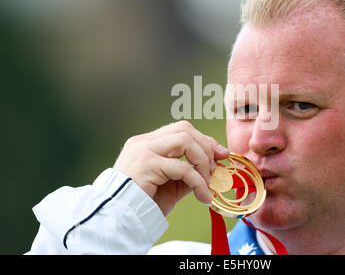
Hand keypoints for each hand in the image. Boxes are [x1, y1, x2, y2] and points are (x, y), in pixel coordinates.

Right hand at [113, 121, 228, 215]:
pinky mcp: (147, 164)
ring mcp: (144, 150)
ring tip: (206, 182)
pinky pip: (183, 168)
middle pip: (185, 129)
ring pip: (185, 141)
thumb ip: (189, 171)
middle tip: (214, 170)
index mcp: (148, 142)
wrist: (120, 218)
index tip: (220, 154)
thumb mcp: (172, 183)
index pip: (182, 129)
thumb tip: (215, 165)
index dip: (204, 140)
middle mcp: (144, 141)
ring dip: (202, 162)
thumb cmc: (145, 201)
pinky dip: (198, 182)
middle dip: (206, 147)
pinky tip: (203, 196)